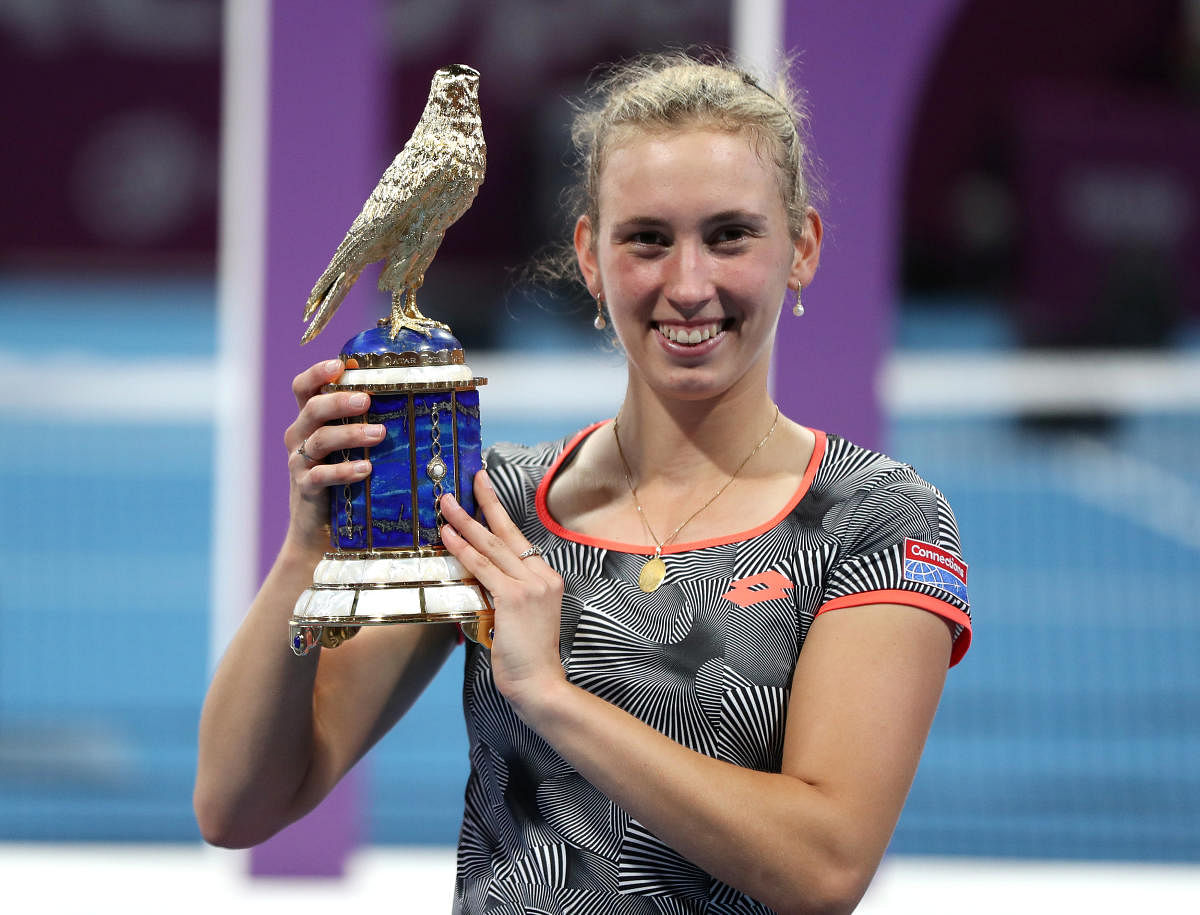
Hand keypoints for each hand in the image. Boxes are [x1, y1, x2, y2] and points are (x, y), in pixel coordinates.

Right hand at [283, 359, 384, 547]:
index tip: (339, 364)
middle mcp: (300, 436)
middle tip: (366, 401)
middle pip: (312, 408)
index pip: (303, 387)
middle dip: (340, 401)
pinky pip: (320, 476)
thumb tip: (417, 405)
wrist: (318, 530)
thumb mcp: (351, 448)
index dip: (317, 373)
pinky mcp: (305, 489)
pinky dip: (343, 471)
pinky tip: (366, 469)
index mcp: (309, 420)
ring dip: (350, 434)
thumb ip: (367, 425)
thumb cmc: (344, 480)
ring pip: (319, 439)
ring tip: (379, 434)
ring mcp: (300, 462)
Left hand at [438, 471, 566, 714]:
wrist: (539, 684)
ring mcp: (530, 586)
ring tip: (445, 504)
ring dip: (465, 522)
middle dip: (484, 503)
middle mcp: (542, 576)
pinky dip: (462, 550)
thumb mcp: (521, 617)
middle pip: (507, 533)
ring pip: (491, 546)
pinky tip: (446, 536)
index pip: (518, 540)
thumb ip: (505, 592)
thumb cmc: (526, 657)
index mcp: (547, 578)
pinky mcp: (514, 598)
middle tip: (469, 479)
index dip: (499, 513)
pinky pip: (482, 568)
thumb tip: (477, 575)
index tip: (485, 490)